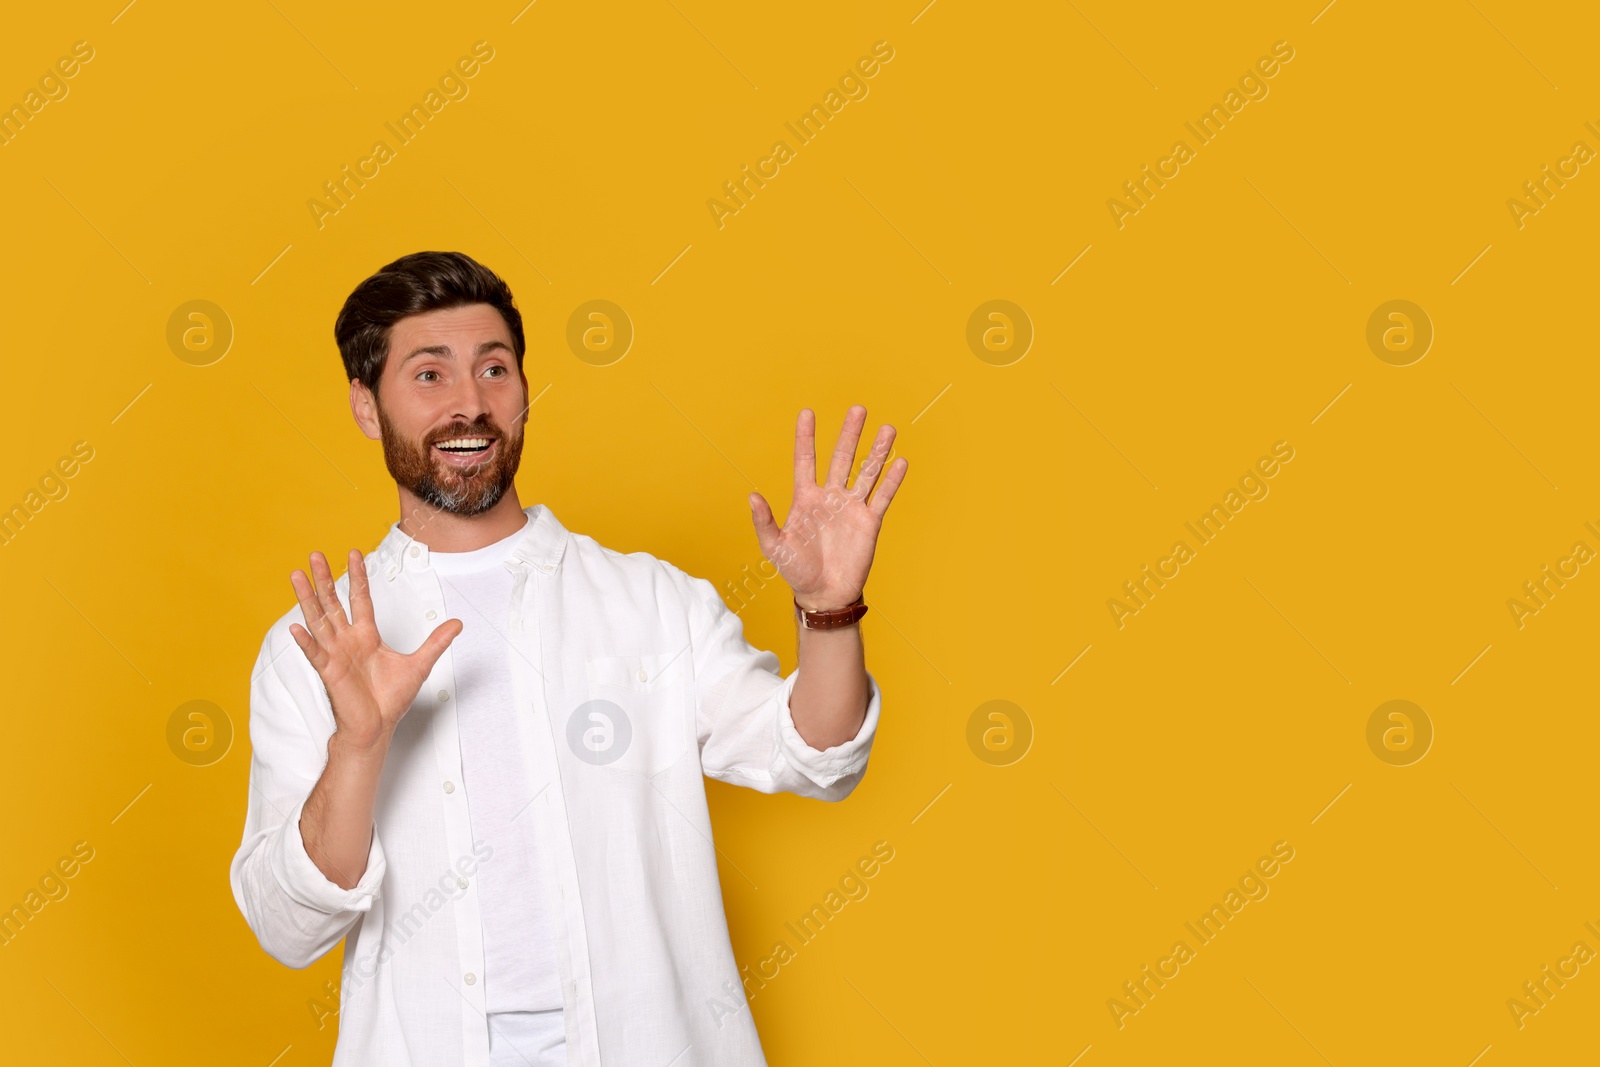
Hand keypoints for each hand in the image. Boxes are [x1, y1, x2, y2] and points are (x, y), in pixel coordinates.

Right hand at [287, 549, 462, 751]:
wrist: (377, 727)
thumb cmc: (391, 699)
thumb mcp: (420, 664)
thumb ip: (437, 642)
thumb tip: (457, 624)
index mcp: (367, 636)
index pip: (360, 598)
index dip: (358, 576)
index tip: (355, 553)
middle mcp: (347, 641)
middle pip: (333, 603)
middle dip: (324, 579)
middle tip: (315, 554)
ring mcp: (336, 654)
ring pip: (319, 620)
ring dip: (308, 598)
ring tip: (297, 575)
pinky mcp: (329, 672)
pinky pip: (315, 653)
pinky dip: (306, 641)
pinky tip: (296, 627)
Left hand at [749, 405, 907, 610]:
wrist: (824, 594)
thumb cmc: (796, 571)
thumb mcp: (774, 547)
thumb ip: (764, 522)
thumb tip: (752, 497)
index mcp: (805, 498)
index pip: (806, 460)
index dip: (806, 437)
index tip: (807, 413)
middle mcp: (830, 497)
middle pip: (841, 458)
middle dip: (850, 434)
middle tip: (858, 409)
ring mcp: (851, 508)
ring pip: (866, 472)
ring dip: (877, 451)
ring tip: (887, 429)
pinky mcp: (869, 522)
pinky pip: (882, 497)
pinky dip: (892, 480)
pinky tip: (901, 462)